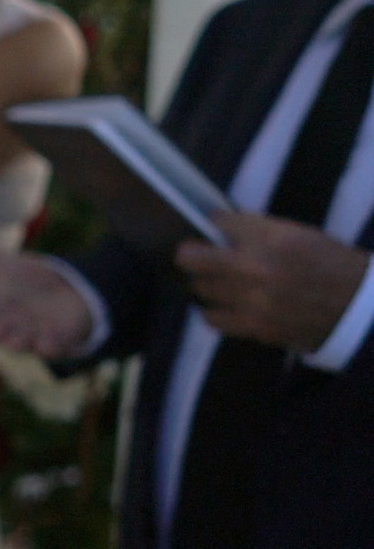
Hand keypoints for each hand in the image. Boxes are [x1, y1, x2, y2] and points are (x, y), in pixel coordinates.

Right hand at [0, 245, 93, 357]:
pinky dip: (49, 346)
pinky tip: (49, 340)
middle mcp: (5, 327)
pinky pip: (50, 349)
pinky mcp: (54, 342)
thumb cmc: (24, 277)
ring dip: (19, 342)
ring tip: (19, 339)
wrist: (66, 289)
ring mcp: (29, 336)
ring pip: (20, 344)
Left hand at [176, 212, 371, 351]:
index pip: (219, 222)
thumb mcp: (301, 235)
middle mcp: (256, 267)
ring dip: (206, 282)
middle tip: (198, 255)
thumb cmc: (333, 265)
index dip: (214, 223)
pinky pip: (212, 318)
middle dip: (192, 254)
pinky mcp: (254, 327)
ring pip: (199, 288)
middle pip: (191, 257)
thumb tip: (222, 228)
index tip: (214, 227)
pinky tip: (227, 305)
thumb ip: (260, 231)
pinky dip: (215, 310)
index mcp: (273, 237)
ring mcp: (251, 300)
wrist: (360, 308)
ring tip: (219, 281)